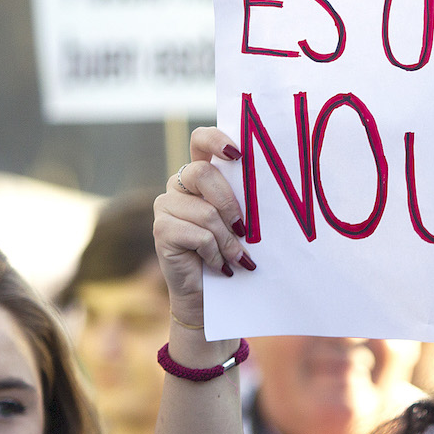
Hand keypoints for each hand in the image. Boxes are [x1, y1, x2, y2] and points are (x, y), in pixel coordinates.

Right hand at [152, 127, 252, 324]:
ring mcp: (165, 206)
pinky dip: (215, 254)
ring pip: (206, 212)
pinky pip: (199, 235)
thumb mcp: (241, 220)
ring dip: (228, 240)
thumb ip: (245, 199)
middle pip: (203, 174)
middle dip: (229, 203)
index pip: (200, 140)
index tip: (238, 154)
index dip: (216, 140)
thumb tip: (273, 186)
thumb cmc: (231, 251)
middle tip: (244, 228)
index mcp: (200, 175)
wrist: (209, 293)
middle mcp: (179, 185)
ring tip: (237, 258)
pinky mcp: (160, 230)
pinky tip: (219, 265)